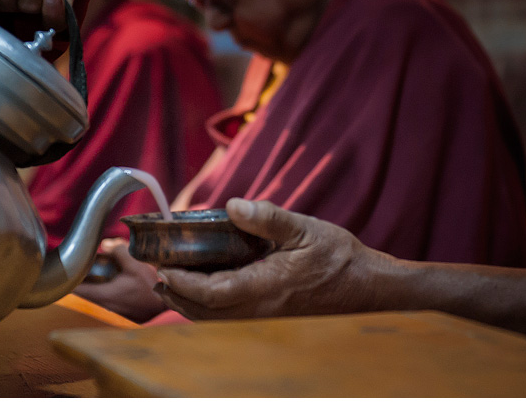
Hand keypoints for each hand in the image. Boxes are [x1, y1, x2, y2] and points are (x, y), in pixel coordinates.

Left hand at [73, 239, 167, 322]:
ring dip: (89, 290)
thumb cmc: (148, 287)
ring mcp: (108, 313)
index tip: (66, 271)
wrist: (162, 306)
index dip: (67, 281)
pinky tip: (107, 286)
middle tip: (78, 272)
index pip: (75, 291)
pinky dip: (99, 295)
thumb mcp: (135, 265)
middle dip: (78, 284)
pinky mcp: (115, 316)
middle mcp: (101, 307)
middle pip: (80, 297)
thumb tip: (107, 244)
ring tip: (91, 278)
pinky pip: (100, 305)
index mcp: (102, 295)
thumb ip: (119, 253)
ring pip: (89, 302)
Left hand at [156, 199, 386, 319]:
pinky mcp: (270, 319)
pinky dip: (208, 308)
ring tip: (171, 283)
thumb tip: (233, 206)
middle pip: (205, 312)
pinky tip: (204, 290)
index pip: (211, 292)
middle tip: (158, 272)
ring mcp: (265, 319)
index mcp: (267, 286)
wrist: (367, 288)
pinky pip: (229, 320)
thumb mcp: (305, 228)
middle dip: (177, 295)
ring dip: (188, 304)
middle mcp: (261, 310)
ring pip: (215, 320)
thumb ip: (267, 218)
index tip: (164, 264)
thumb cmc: (339, 258)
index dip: (182, 281)